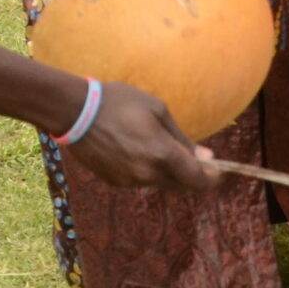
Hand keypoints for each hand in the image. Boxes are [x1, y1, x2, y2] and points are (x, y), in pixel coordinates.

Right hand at [64, 81, 219, 190]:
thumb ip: (182, 138)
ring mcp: (130, 181)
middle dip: (188, 172)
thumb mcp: (157, 110)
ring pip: (160, 183)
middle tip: (183, 150)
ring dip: (164, 170)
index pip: (199, 181)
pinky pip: (140, 181)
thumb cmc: (118, 102)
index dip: (212, 177)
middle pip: (181, 185)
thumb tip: (206, 157)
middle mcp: (148, 174)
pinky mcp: (115, 182)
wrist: (74, 112)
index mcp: (162, 154)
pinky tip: (130, 148)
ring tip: (149, 143)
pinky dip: (144, 170)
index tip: (215, 167)